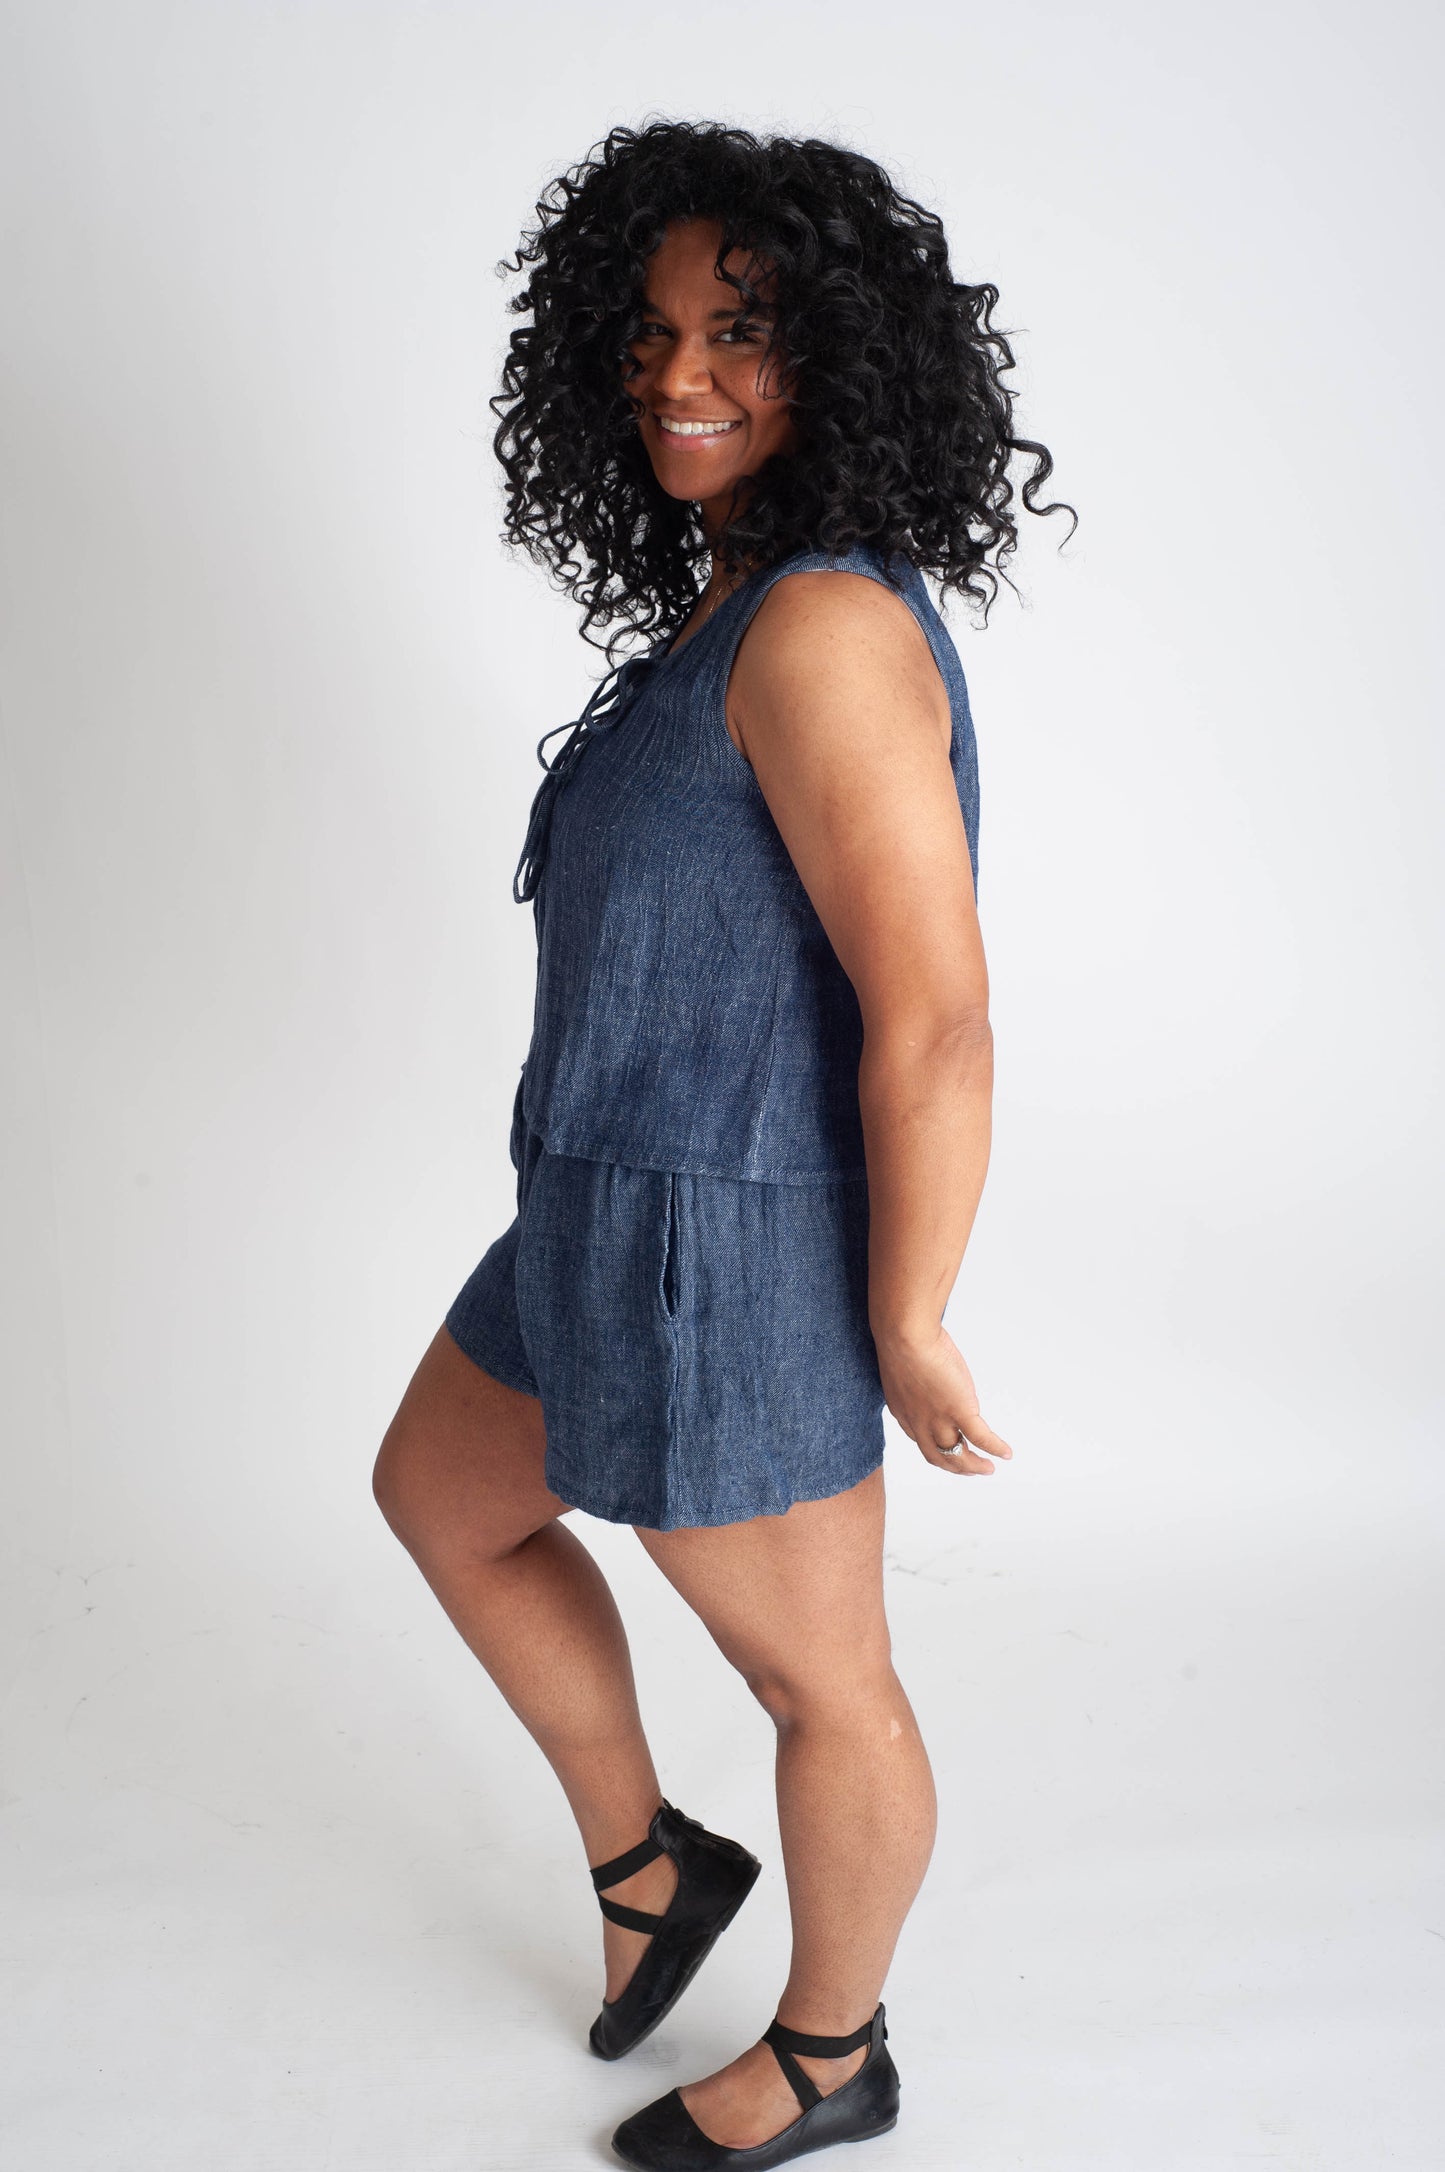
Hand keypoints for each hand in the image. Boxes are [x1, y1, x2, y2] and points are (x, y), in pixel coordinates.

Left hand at [874, 1320, 1013, 1477]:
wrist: (905, 1336)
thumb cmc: (901, 1337)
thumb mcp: (901, 1364)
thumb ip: (912, 1374)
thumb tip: (924, 1365)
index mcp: (903, 1411)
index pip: (920, 1438)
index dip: (935, 1447)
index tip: (947, 1448)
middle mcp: (918, 1422)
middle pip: (937, 1455)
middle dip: (954, 1466)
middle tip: (969, 1468)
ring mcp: (939, 1419)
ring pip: (957, 1454)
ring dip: (973, 1466)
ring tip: (988, 1469)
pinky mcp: (959, 1410)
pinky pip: (981, 1437)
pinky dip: (995, 1448)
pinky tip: (1006, 1453)